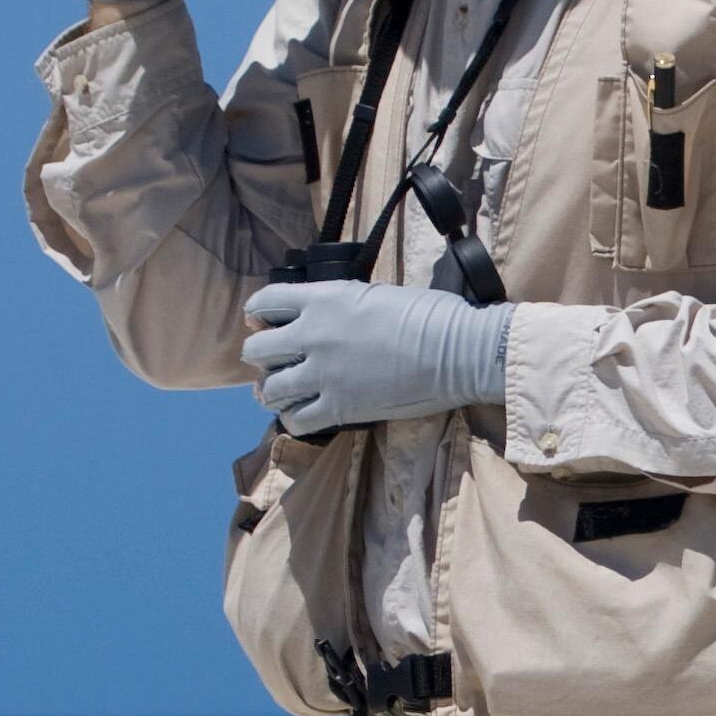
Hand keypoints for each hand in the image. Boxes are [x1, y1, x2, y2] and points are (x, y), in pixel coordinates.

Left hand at [241, 279, 513, 435]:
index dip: (260, 313)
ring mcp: (323, 374)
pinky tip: (306, 413)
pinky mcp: (339, 408)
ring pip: (268, 390)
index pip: (265, 302)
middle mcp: (313, 335)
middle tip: (279, 361)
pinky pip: (295, 421)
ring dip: (274, 391)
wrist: (459, 351)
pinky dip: (295, 419)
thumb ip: (341, 304)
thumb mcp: (376, 293)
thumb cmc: (432, 315)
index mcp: (324, 298)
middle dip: (263, 356)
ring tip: (286, 391)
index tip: (265, 322)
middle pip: (256, 351)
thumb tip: (329, 315)